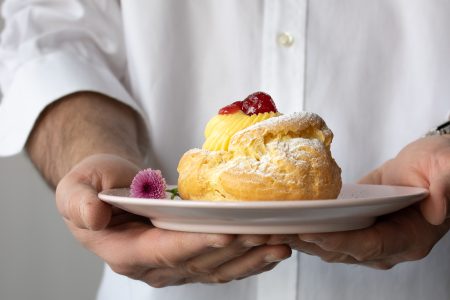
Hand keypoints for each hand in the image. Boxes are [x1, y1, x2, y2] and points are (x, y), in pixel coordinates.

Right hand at [56, 154, 290, 286]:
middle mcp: (151, 265)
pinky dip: (248, 260)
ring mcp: (174, 265)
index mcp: (123, 251)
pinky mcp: (190, 258)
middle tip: (265, 232)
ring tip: (279, 243)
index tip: (225, 233)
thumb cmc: (94, 185)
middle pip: (197, 262)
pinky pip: (222, 265)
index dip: (193, 244)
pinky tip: (271, 250)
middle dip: (233, 248)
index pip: (162, 251)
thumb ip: (79, 203)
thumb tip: (94, 216)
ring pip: (216, 269)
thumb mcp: (75, 188)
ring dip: (249, 258)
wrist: (110, 190)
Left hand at [282, 136, 449, 268]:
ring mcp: (368, 237)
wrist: (427, 165)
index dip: (340, 241)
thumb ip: (444, 186)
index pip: (368, 245)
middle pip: (341, 251)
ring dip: (300, 239)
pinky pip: (327, 232)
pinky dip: (305, 227)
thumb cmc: (438, 166)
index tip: (310, 232)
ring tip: (271, 229)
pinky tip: (282, 219)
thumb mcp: (446, 167)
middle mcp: (385, 244)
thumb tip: (436, 209)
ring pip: (329, 246)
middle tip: (276, 232)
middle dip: (308, 242)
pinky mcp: (354, 225)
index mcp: (408, 238)